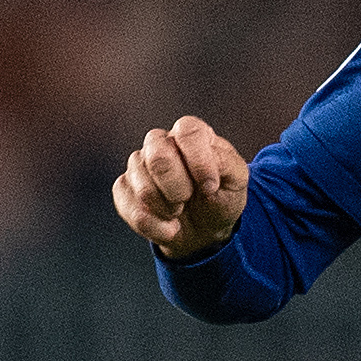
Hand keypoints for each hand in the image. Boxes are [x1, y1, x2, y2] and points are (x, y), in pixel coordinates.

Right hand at [111, 116, 249, 258]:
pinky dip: (153, 226)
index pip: (187, 131)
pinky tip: (168, 227)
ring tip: (179, 212)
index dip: (199, 162)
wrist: (205, 229)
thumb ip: (226, 164)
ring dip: (166, 210)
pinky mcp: (124, 189)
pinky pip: (129, 207)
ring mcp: (138, 165)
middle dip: (178, 189)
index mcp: (191, 134)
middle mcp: (160, 142)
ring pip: (143, 187)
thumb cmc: (221, 196)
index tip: (210, 187)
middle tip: (189, 199)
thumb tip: (205, 172)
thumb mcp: (236, 180)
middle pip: (158, 157)